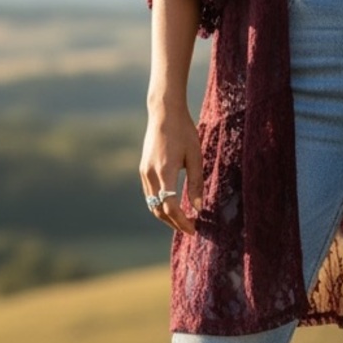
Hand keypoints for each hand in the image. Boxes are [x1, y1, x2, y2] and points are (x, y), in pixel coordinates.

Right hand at [140, 106, 202, 235]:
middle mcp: (150, 174)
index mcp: (165, 172)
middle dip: (174, 223)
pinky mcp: (143, 169)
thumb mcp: (195, 156)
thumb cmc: (184, 132)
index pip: (170, 207)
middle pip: (158, 210)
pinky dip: (160, 205)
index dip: (182, 221)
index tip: (194, 229)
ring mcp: (144, 172)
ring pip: (151, 204)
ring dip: (166, 216)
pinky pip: (150, 194)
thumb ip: (196, 183)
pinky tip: (172, 206)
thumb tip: (198, 207)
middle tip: (190, 229)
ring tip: (182, 221)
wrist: (164, 113)